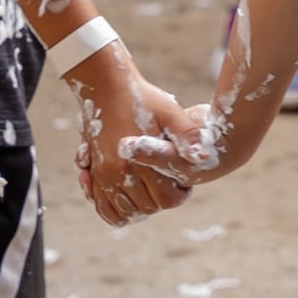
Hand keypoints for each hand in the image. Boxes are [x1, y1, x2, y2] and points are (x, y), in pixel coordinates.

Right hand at [70, 53, 198, 225]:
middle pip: (145, 208)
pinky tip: (129, 203)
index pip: (166, 200)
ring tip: (151, 192)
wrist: (106, 86)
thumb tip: (204, 158)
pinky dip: (114, 210)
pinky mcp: (93, 171)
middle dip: (160, 202)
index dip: (178, 196)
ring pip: (123, 211)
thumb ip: (188, 136)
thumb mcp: (171, 112)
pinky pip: (101, 205)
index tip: (182, 185)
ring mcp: (103, 174)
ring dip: (139, 208)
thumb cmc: (144, 98)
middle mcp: (118, 173)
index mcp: (140, 162)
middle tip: (169, 186)